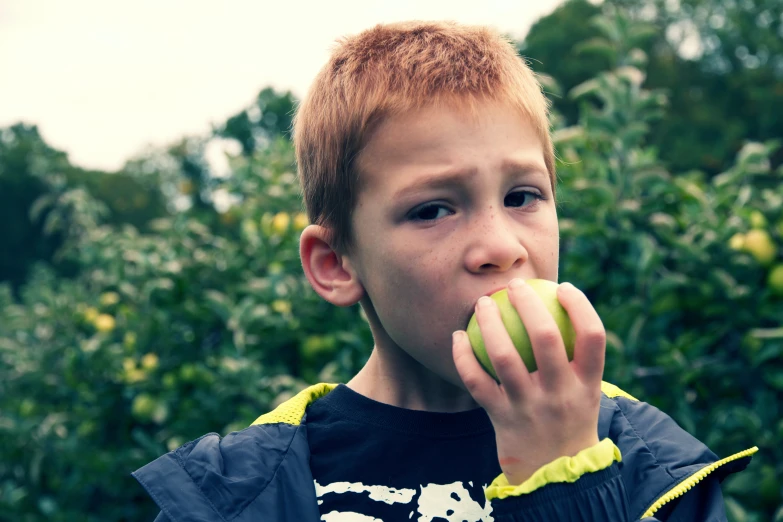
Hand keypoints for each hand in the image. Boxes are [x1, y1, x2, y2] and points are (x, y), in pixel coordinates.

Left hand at [452, 278, 605, 484]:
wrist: (555, 478)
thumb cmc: (568, 420)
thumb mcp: (585, 393)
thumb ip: (575, 358)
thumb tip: (558, 307)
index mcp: (587, 384)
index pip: (592, 336)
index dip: (579, 305)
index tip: (562, 287)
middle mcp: (561, 394)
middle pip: (546, 338)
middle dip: (528, 304)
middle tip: (514, 285)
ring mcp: (530, 407)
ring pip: (503, 356)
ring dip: (489, 323)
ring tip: (483, 303)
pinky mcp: (501, 418)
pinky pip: (476, 381)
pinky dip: (463, 356)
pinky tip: (457, 336)